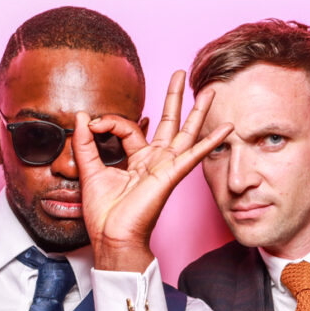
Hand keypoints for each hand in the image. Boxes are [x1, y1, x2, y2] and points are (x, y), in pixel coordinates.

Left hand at [73, 70, 231, 271]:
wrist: (112, 237)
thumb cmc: (104, 213)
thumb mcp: (89, 170)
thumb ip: (84, 143)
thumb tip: (82, 116)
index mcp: (137, 160)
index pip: (128, 127)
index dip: (109, 122)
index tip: (92, 124)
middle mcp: (155, 161)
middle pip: (168, 122)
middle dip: (174, 97)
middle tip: (180, 73)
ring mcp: (165, 167)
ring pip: (185, 132)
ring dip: (198, 110)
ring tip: (209, 90)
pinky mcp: (171, 175)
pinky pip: (194, 154)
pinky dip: (211, 140)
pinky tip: (227, 128)